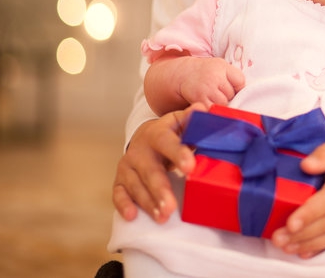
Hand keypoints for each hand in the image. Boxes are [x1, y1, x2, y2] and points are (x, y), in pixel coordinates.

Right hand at [111, 104, 204, 223]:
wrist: (146, 137)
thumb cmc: (172, 133)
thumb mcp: (182, 122)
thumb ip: (193, 118)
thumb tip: (206, 108)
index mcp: (157, 133)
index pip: (166, 142)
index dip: (177, 153)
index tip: (190, 167)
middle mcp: (140, 150)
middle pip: (150, 170)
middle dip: (160, 189)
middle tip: (171, 207)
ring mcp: (128, 166)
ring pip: (136, 185)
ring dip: (148, 202)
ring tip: (162, 216)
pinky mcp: (120, 180)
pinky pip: (118, 193)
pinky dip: (123, 205)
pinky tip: (132, 216)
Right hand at [179, 58, 244, 107]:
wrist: (183, 73)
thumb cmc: (206, 72)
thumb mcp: (220, 66)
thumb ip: (232, 76)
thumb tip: (244, 93)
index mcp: (222, 66)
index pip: (240, 81)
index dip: (238, 87)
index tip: (233, 88)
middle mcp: (214, 76)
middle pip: (231, 94)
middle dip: (228, 96)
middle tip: (219, 93)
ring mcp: (206, 88)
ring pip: (223, 103)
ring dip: (220, 104)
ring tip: (213, 98)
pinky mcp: (199, 99)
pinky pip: (212, 109)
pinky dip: (212, 109)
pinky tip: (208, 103)